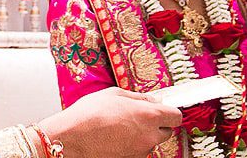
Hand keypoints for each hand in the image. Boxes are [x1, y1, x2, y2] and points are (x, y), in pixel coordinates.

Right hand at [37, 87, 181, 157]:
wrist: (69, 139)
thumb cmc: (88, 114)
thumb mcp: (115, 94)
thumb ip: (139, 98)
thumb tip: (153, 101)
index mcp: (148, 116)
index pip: (176, 116)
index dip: (170, 112)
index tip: (164, 110)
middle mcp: (148, 136)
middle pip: (166, 132)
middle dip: (157, 124)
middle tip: (139, 117)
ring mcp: (139, 152)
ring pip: (150, 142)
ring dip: (142, 135)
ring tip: (121, 127)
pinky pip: (137, 151)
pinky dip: (131, 145)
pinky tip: (115, 138)